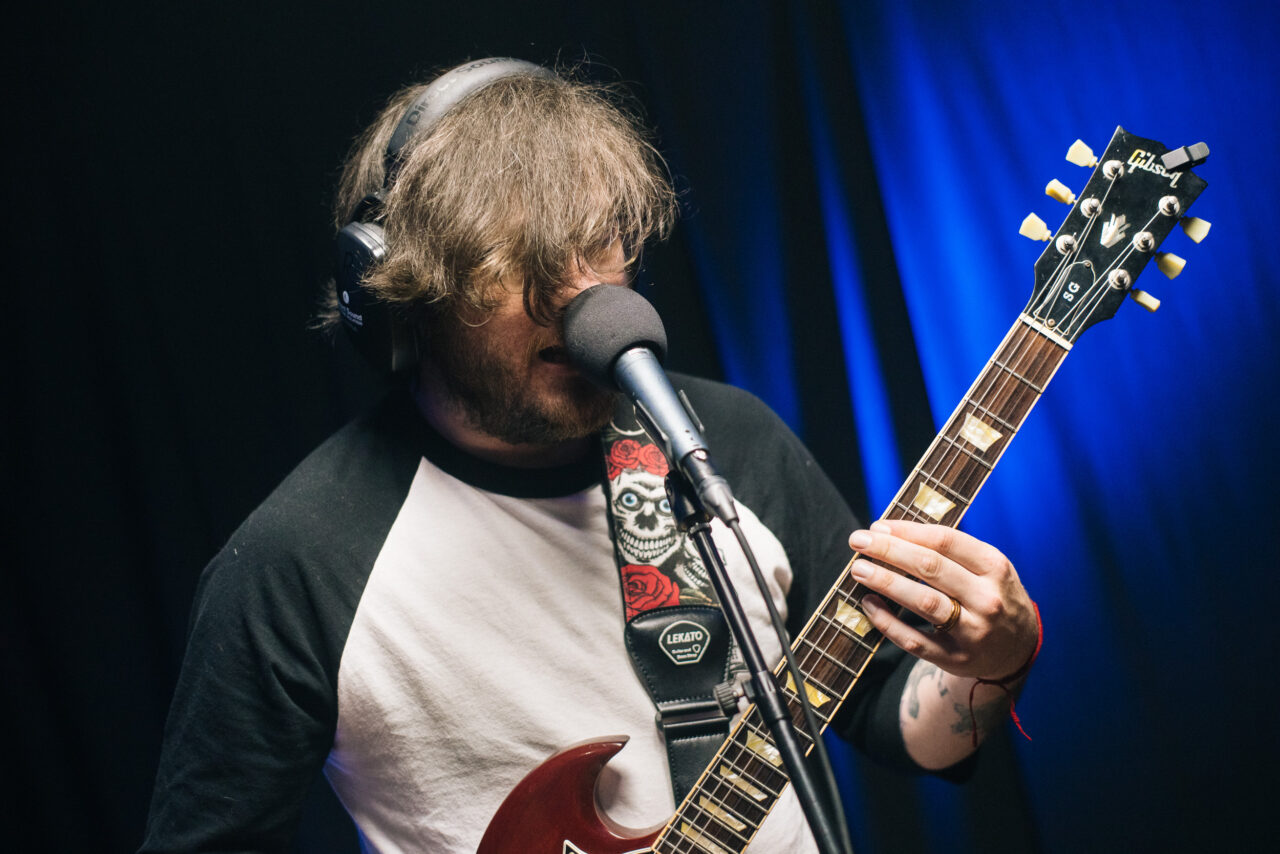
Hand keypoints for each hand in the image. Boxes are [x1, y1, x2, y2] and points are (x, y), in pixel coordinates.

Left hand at [847, 519, 1037, 680]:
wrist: (1018, 648)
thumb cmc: (990, 593)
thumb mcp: (986, 566)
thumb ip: (949, 550)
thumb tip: (889, 532)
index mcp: (995, 567)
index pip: (946, 541)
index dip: (907, 532)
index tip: (877, 527)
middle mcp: (987, 599)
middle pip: (931, 568)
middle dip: (889, 551)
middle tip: (858, 541)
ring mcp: (973, 631)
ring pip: (923, 602)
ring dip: (886, 582)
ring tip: (859, 569)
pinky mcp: (955, 658)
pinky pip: (914, 640)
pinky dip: (887, 621)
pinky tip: (869, 604)